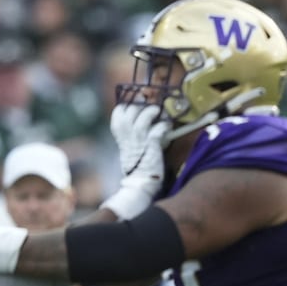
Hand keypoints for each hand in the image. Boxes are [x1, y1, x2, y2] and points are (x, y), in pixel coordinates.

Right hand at [105, 103, 170, 219]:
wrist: (140, 184)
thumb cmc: (139, 165)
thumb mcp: (130, 146)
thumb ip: (133, 132)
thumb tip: (145, 117)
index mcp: (120, 135)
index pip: (119, 113)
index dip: (128, 104)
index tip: (137, 101)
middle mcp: (128, 136)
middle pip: (131, 111)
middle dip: (142, 105)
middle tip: (152, 107)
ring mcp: (139, 141)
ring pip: (144, 117)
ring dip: (153, 112)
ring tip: (159, 112)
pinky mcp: (152, 147)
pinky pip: (158, 129)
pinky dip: (164, 125)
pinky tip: (167, 126)